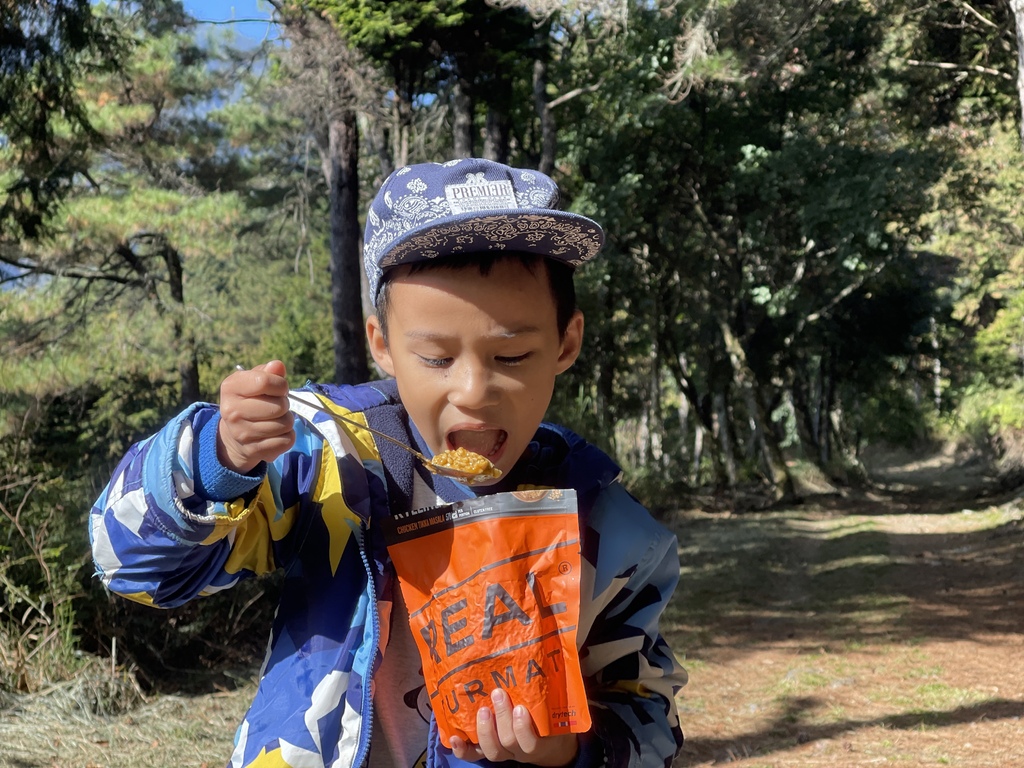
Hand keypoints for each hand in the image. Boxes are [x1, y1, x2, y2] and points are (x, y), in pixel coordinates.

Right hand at [217, 360, 294, 472]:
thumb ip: (268, 372)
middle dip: (284, 405)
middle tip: (275, 406)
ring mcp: (241, 433)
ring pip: (285, 424)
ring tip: (274, 419)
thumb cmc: (250, 400)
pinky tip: (275, 434)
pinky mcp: (253, 450)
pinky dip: (287, 436)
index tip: (279, 389)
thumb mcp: (255, 381)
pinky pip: (286, 441)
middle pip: (279, 406)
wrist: (234, 434)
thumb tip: (277, 366)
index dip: (280, 385)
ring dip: (286, 421)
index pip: (265, 381)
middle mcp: (231, 411)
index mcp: (230, 387)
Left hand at [449, 688, 578, 766]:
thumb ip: (554, 692)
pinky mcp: (487, 750)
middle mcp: (519, 748)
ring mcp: (503, 750)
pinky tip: (454, 737)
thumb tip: (551, 655)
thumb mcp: (558, 709)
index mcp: (539, 739)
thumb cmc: (552, 718)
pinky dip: (463, 749)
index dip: (523, 728)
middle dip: (502, 717)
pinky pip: (474, 755)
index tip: (521, 707)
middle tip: (498, 693)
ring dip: (485, 730)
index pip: (532, 742)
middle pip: (508, 741)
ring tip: (482, 709)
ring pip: (492, 751)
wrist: (550, 744)